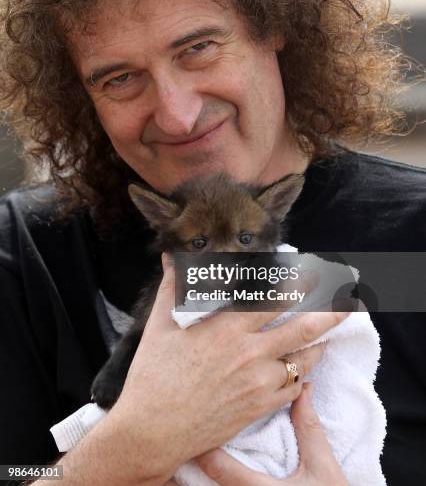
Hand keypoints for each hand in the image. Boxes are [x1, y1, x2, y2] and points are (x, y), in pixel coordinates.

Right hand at [107, 254, 349, 483]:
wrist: (153, 430)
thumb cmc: (154, 375)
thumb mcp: (161, 324)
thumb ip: (174, 286)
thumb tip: (173, 258)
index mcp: (227, 326)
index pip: (272, 297)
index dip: (296, 283)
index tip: (310, 273)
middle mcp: (249, 352)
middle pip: (303, 327)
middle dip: (331, 310)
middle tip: (346, 298)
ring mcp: (258, 381)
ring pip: (304, 359)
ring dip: (320, 344)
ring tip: (329, 332)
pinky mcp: (259, 407)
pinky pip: (294, 388)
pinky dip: (303, 375)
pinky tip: (304, 368)